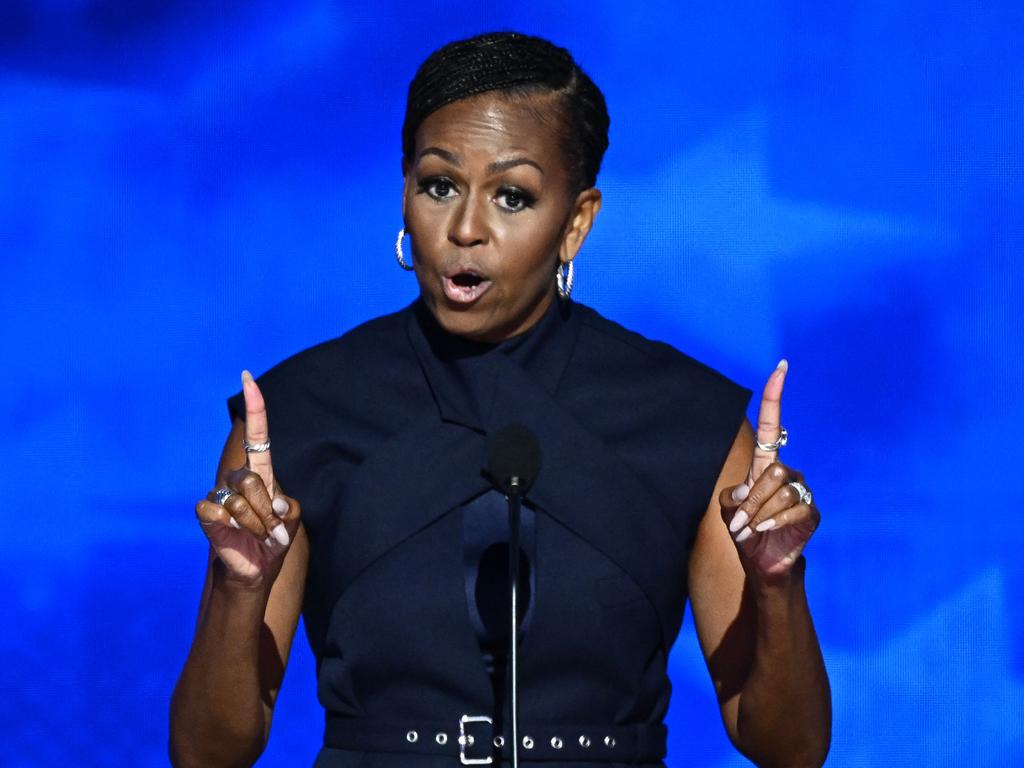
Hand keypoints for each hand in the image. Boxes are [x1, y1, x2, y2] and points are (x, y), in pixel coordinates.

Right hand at [194, 371, 300, 587]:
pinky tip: (234, 536)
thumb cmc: (273, 540)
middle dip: (266, 508)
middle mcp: (238, 478)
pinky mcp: (206, 513)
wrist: (256, 569)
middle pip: (253, 478)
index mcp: (263, 472)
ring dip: (255, 524)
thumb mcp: (291, 522)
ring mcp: (220, 494)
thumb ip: (288, 509)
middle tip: (271, 528)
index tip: (248, 378)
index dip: (255, 408)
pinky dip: (233, 528)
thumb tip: (271, 504)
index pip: (258, 435)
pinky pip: (218, 511)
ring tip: (258, 536)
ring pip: (239, 498)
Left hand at [719, 360, 819, 579]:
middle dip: (751, 500)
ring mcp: (801, 490)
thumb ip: (734, 496)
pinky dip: (773, 523)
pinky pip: (792, 510)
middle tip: (740, 521)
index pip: (770, 425)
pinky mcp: (811, 512)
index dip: (773, 396)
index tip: (780, 367)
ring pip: (780, 492)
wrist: (760, 560)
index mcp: (763, 464)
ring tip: (751, 529)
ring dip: (759, 514)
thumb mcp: (727, 509)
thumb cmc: (743, 529)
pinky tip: (764, 531)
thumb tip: (749, 491)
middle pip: (770, 472)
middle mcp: (785, 472)